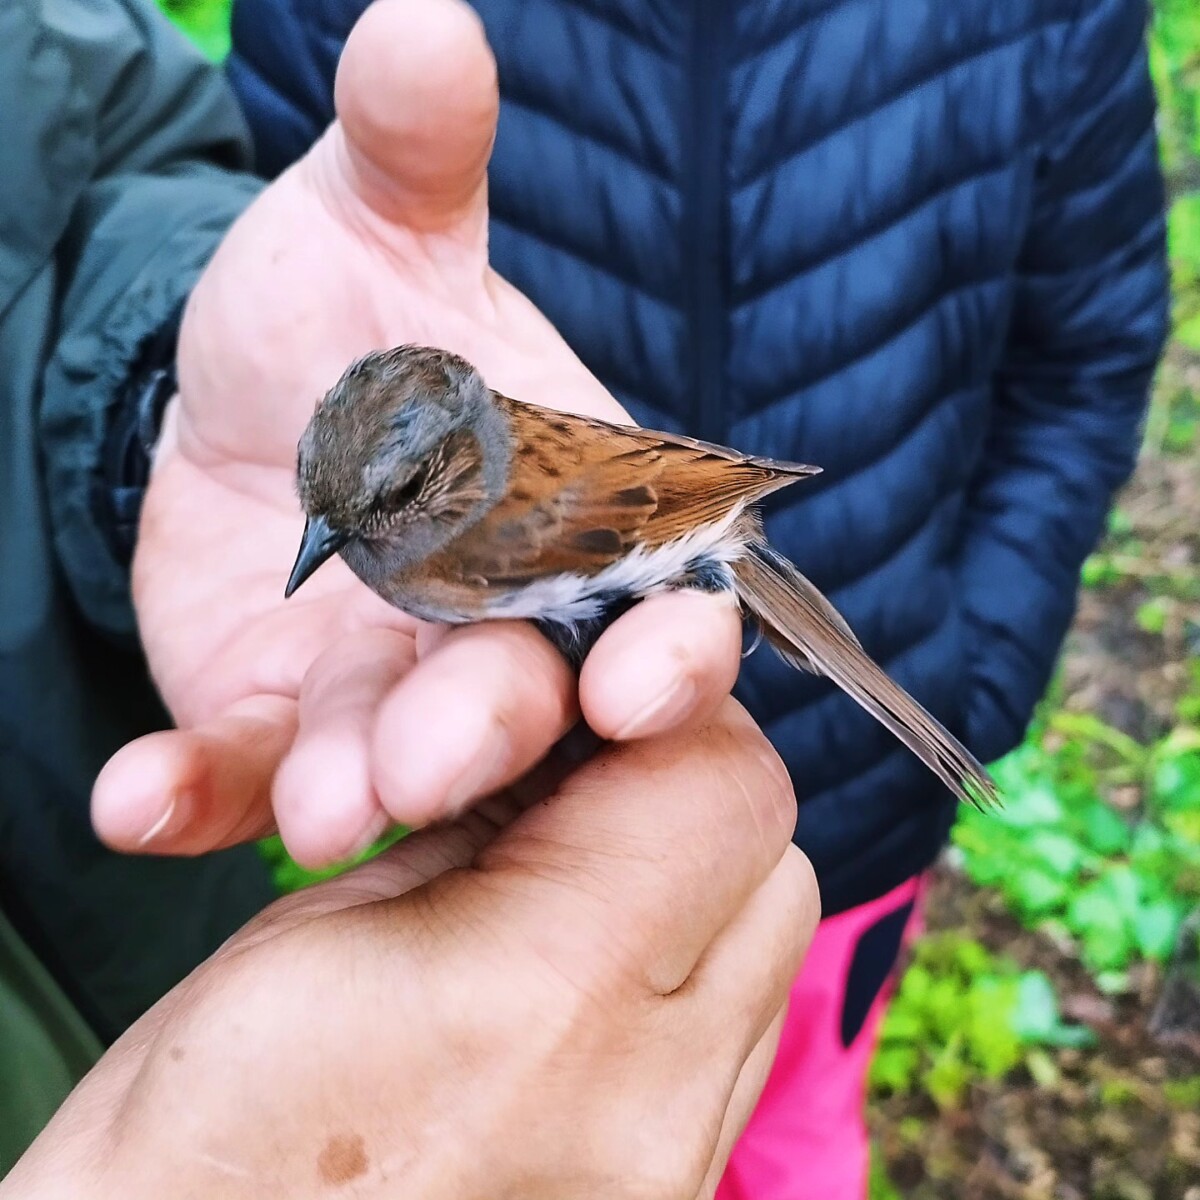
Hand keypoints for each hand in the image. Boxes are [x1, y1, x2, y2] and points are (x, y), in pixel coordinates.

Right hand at [15, 704, 817, 1199]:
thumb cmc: (194, 1136)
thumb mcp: (326, 926)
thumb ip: (494, 822)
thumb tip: (593, 750)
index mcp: (541, 994)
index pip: (718, 781)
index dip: (663, 716)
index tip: (590, 708)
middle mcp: (648, 1103)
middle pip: (770, 863)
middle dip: (687, 794)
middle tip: (577, 789)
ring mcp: (670, 1178)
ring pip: (766, 952)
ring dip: (691, 883)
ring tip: (570, 884)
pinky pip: (732, 1044)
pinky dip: (679, 975)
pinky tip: (577, 978)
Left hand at [91, 0, 742, 867]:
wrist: (246, 403)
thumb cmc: (352, 318)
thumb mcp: (377, 226)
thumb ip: (414, 157)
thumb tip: (424, 28)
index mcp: (571, 517)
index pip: (656, 597)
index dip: (671, 648)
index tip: (647, 682)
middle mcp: (498, 624)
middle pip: (523, 697)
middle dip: (484, 732)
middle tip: (425, 764)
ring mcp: (388, 687)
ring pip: (392, 757)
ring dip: (354, 785)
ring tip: (311, 814)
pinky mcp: (280, 723)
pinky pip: (249, 773)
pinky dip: (202, 795)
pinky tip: (137, 799)